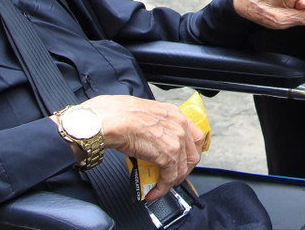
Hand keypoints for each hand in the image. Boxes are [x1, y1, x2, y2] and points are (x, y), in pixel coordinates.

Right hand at [80, 94, 204, 200]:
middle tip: (173, 177)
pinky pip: (170, 178)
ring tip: (161, 187)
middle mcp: (179, 125)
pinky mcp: (167, 156)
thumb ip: (154, 123)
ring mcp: (176, 140)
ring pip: (183, 169)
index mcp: (174, 113)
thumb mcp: (144, 112)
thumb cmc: (117, 113)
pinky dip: (162, 189)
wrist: (109, 120)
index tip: (184, 161)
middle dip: (184, 170)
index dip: (190, 152)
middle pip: (193, 155)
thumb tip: (151, 135)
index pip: (194, 136)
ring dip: (172, 182)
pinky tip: (153, 192)